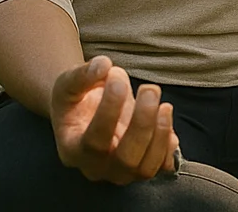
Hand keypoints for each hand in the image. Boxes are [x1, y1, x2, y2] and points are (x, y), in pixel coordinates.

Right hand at [51, 56, 178, 184]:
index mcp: (73, 150)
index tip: (117, 75)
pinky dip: (169, 146)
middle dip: (142, 124)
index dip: (109, 110)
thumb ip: (82, 75)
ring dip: (160, 134)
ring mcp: (122, 172)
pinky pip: (162, 166)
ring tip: (165, 105)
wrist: (86, 113)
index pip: (94, 141)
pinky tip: (166, 119)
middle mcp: (97, 168)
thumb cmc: (75, 99)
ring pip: (146, 168)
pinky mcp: (143, 166)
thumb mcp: (68, 83)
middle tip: (150, 89)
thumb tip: (104, 65)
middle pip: (125, 159)